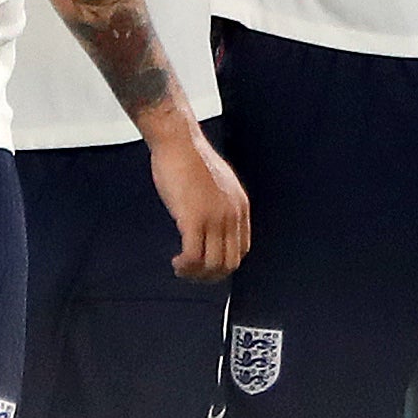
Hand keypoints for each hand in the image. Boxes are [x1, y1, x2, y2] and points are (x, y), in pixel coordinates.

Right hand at [147, 120, 250, 280]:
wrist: (179, 142)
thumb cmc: (191, 159)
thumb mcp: (218, 183)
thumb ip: (221, 204)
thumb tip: (213, 222)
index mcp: (240, 207)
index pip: (241, 250)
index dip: (223, 264)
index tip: (205, 263)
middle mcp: (231, 215)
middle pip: (229, 263)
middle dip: (209, 275)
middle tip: (191, 272)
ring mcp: (214, 218)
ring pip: (211, 265)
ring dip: (195, 274)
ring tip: (181, 267)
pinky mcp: (193, 218)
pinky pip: (193, 257)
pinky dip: (185, 266)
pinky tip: (176, 262)